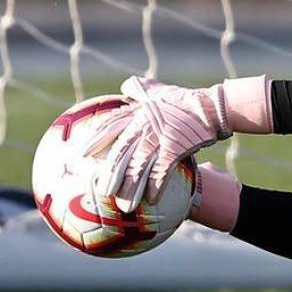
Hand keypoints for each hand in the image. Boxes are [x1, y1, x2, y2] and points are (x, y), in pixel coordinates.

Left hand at [85, 75, 269, 206]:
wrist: (210, 107)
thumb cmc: (184, 99)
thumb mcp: (159, 89)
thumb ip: (140, 89)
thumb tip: (126, 86)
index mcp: (137, 114)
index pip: (110, 126)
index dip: (95, 139)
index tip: (82, 153)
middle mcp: (143, 127)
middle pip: (120, 154)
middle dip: (110, 174)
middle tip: (102, 192)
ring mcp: (157, 139)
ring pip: (138, 167)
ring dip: (130, 188)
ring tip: (124, 205)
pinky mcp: (174, 149)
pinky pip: (161, 172)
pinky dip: (156, 187)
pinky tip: (151, 201)